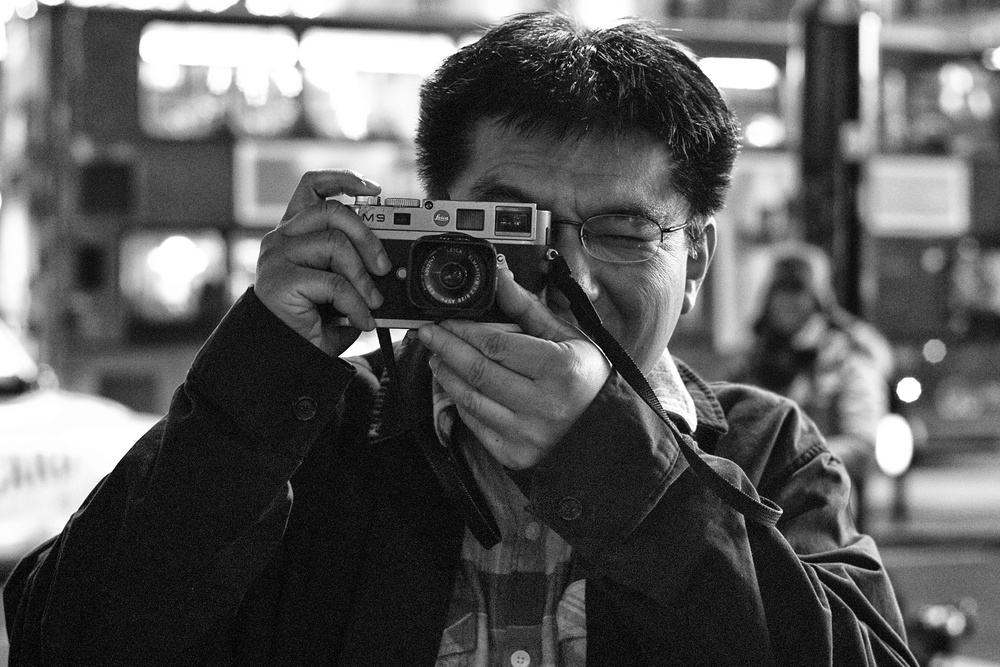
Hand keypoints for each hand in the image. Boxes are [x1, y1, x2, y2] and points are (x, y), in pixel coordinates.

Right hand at [254, 170, 390, 355]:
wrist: (284, 353)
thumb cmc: (312, 319)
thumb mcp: (338, 283)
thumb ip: (355, 265)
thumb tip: (390, 265)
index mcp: (295, 231)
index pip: (313, 186)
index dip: (344, 180)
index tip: (374, 190)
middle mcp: (282, 237)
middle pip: (332, 212)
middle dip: (367, 236)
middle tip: (384, 267)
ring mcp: (277, 256)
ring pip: (335, 244)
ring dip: (363, 276)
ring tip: (373, 302)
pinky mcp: (279, 280)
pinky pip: (334, 283)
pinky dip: (356, 304)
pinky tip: (361, 320)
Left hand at [418, 268, 611, 468]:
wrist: (606, 429)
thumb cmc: (587, 378)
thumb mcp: (567, 337)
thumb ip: (527, 308)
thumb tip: (500, 278)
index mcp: (560, 370)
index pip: (497, 345)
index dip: (465, 330)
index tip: (447, 320)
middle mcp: (544, 405)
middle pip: (478, 371)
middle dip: (446, 348)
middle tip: (429, 333)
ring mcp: (528, 434)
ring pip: (471, 399)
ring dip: (447, 374)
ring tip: (438, 356)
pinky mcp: (516, 454)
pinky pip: (475, 425)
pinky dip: (460, 401)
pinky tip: (455, 384)